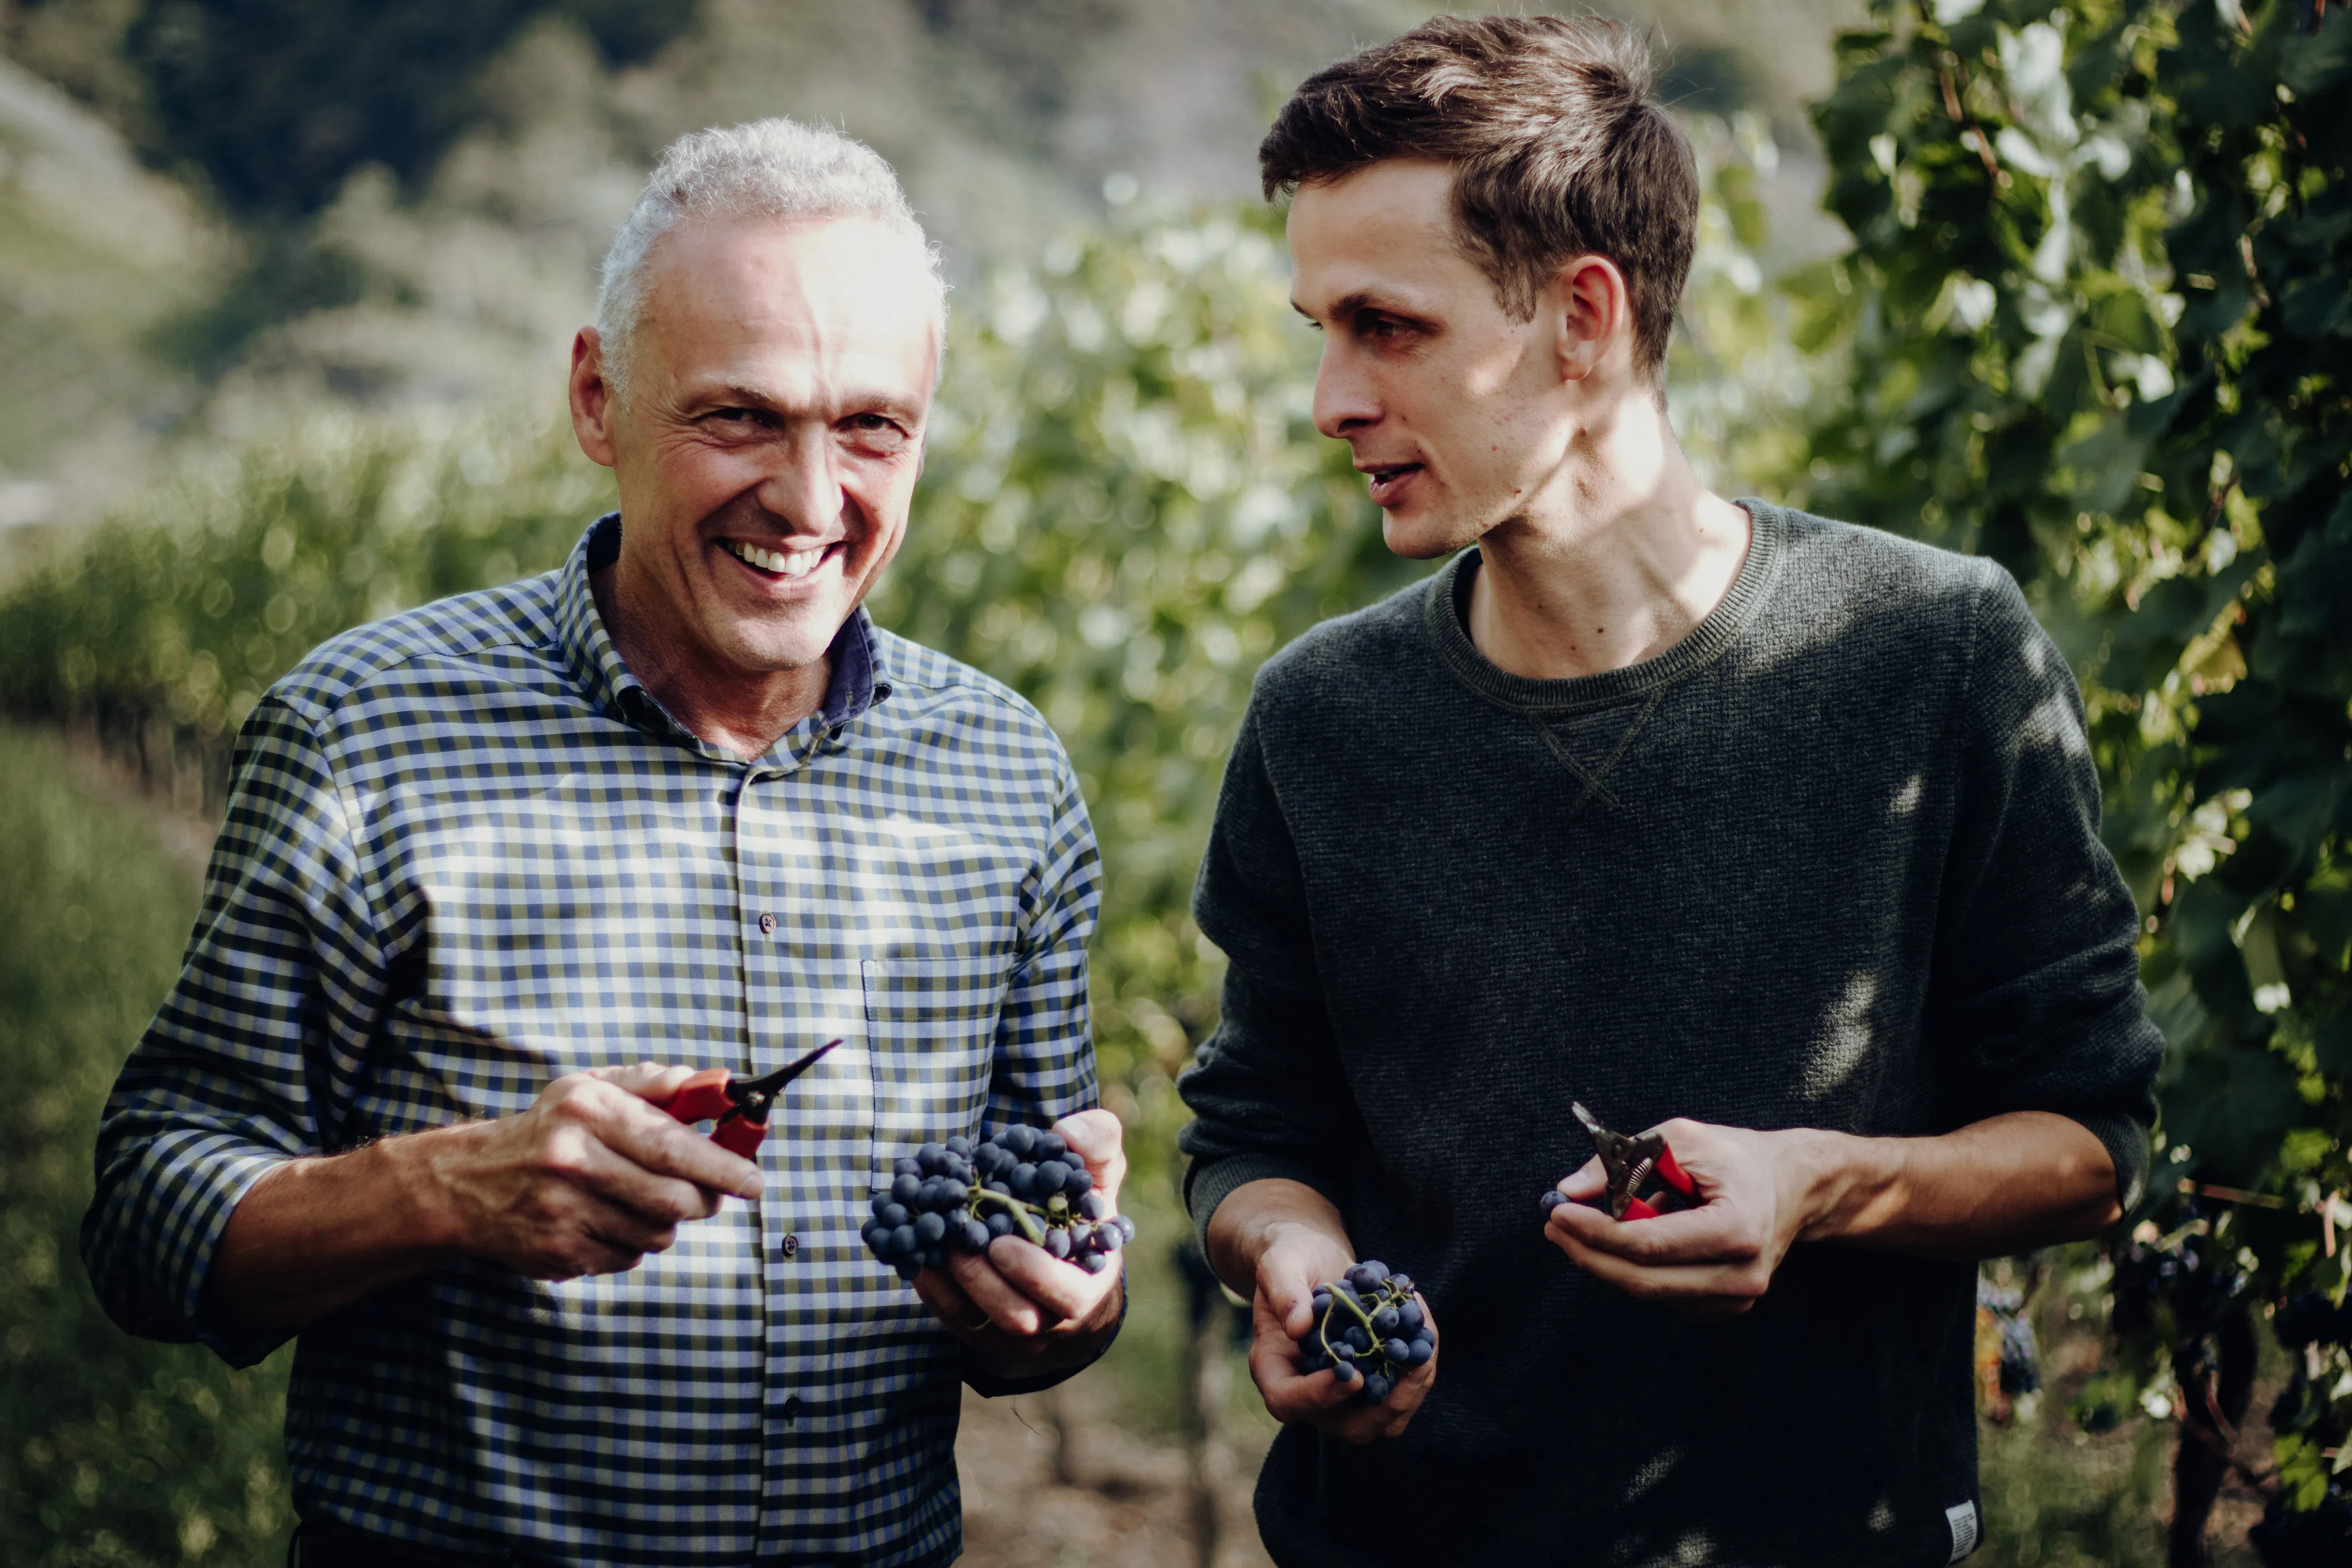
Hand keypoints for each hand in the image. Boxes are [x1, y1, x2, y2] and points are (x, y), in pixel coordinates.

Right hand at [419, 1063, 764, 1279]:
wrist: (468, 1182)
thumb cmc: (549, 1129)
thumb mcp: (592, 1089)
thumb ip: (654, 1084)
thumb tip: (713, 1085)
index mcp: (587, 1112)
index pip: (672, 1146)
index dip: (722, 1166)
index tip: (755, 1181)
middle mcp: (573, 1162)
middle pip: (674, 1199)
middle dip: (704, 1199)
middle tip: (705, 1193)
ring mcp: (562, 1213)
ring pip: (656, 1234)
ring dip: (665, 1222)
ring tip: (638, 1199)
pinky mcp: (557, 1254)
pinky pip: (628, 1258)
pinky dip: (633, 1243)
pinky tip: (606, 1220)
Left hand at [912, 1109, 1126, 1374]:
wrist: (1060, 1259)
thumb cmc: (1078, 1213)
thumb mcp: (1095, 1181)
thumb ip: (1095, 1151)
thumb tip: (1072, 1129)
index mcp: (1086, 1286)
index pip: (1068, 1297)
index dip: (1036, 1275)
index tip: (1002, 1245)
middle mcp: (1049, 1319)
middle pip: (1015, 1316)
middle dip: (982, 1280)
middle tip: (958, 1241)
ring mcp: (1009, 1331)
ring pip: (974, 1320)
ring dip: (947, 1281)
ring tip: (930, 1237)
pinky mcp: (975, 1328)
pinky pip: (948, 1314)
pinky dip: (929, 1283)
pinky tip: (913, 1247)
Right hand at [1243, 1221, 1436, 1443]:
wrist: (1314, 1261)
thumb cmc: (1291, 1259)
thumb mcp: (1280, 1262)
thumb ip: (1284, 1291)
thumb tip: (1299, 1326)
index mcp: (1273, 1369)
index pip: (1288, 1401)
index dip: (1320, 1396)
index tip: (1352, 1373)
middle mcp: (1307, 1392)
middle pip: (1346, 1427)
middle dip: (1386, 1405)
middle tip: (1415, 1365)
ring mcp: (1341, 1395)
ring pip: (1380, 1422)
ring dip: (1410, 1391)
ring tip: (1426, 1345)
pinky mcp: (1368, 1385)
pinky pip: (1397, 1399)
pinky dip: (1416, 1374)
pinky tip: (1424, 1334)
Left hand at [1543, 1117, 1820, 1318]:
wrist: (1791, 1187)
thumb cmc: (1736, 1158)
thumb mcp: (1682, 1139)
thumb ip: (1625, 1160)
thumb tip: (1569, 1189)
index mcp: (1738, 1229)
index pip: (1650, 1244)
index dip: (1596, 1231)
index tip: (1557, 1211)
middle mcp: (1742, 1275)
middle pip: (1642, 1279)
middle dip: (1588, 1252)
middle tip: (1554, 1225)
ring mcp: (1736, 1299)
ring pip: (1647, 1289)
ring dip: (1606, 1258)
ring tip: (1587, 1221)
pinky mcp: (1724, 1308)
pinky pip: (1662, 1292)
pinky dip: (1636, 1266)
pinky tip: (1634, 1236)